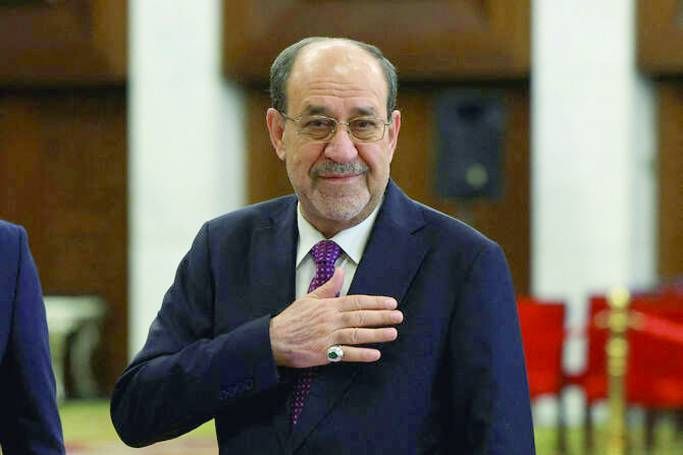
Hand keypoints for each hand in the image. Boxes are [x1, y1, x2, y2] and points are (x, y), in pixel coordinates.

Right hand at [269, 268, 402, 367]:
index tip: (391, 302)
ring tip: (392, 333)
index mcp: (328, 306)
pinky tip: (375, 354)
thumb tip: (340, 271)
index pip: (356, 301)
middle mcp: (330, 320)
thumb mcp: (309, 297)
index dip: (375, 302)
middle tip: (398, 316)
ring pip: (356, 334)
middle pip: (360, 317)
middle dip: (382, 316)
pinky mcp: (324, 354)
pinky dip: (361, 354)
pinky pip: (346, 354)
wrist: (274, 340)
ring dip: (376, 334)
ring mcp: (328, 337)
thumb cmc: (292, 319)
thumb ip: (328, 286)